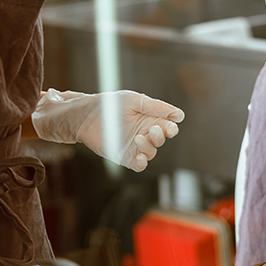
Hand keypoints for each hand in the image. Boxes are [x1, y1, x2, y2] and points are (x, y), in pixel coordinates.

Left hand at [32, 89, 183, 171]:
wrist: (86, 116)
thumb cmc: (110, 105)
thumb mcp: (135, 101)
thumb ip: (156, 107)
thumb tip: (179, 115)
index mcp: (150, 119)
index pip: (168, 127)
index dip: (171, 128)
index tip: (170, 127)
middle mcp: (144, 134)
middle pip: (161, 140)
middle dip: (160, 136)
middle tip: (151, 129)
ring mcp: (135, 147)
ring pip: (151, 152)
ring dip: (149, 147)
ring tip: (138, 138)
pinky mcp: (124, 157)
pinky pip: (139, 165)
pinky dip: (142, 163)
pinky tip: (140, 157)